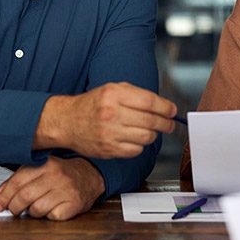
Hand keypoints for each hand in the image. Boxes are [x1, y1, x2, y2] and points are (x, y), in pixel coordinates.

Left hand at [0, 156, 103, 219]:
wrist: (91, 174)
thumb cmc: (62, 173)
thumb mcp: (40, 171)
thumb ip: (17, 182)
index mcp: (46, 164)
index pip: (18, 181)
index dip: (4, 195)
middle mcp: (56, 176)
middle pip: (24, 196)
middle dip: (14, 207)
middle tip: (13, 210)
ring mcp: (66, 190)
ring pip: (36, 209)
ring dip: (32, 212)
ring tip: (37, 206)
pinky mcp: (73, 204)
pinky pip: (51, 217)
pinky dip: (48, 216)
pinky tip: (52, 208)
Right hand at [35, 82, 177, 158]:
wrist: (67, 121)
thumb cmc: (93, 104)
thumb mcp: (113, 89)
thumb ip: (137, 95)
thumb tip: (164, 106)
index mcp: (113, 95)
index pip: (149, 102)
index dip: (165, 107)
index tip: (172, 110)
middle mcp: (111, 114)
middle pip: (150, 121)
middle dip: (165, 123)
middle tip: (169, 123)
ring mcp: (109, 133)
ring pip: (146, 137)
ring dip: (154, 134)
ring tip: (152, 130)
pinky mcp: (108, 150)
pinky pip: (136, 150)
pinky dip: (141, 145)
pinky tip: (136, 138)